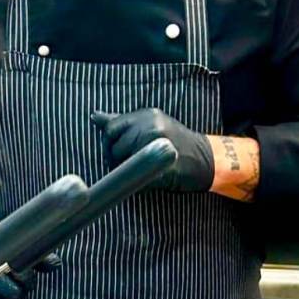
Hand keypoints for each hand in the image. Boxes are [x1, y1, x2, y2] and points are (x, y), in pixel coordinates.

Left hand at [90, 108, 213, 192]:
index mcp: (147, 116)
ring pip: (121, 164)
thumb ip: (122, 122)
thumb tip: (95, 116)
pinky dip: (136, 181)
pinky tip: (146, 177)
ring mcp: (157, 148)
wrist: (204, 159)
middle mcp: (151, 128)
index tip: (114, 150)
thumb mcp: (149, 123)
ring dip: (123, 172)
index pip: (111, 128)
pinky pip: (135, 178)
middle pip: (114, 148)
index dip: (108, 142)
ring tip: (137, 170)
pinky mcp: (161, 168)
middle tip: (127, 164)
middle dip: (115, 159)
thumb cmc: (174, 140)